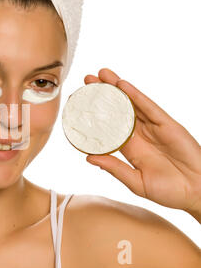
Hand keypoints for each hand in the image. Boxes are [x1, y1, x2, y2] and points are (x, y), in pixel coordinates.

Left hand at [84, 68, 200, 218]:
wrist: (198, 193)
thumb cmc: (169, 192)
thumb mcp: (136, 182)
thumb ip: (114, 168)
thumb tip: (88, 157)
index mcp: (130, 148)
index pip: (108, 127)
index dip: (94, 115)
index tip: (79, 104)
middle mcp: (139, 135)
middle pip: (117, 110)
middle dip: (102, 95)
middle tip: (86, 79)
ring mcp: (153, 128)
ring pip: (131, 103)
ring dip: (116, 88)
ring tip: (101, 74)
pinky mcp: (168, 124)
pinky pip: (149, 107)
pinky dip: (136, 95)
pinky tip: (122, 85)